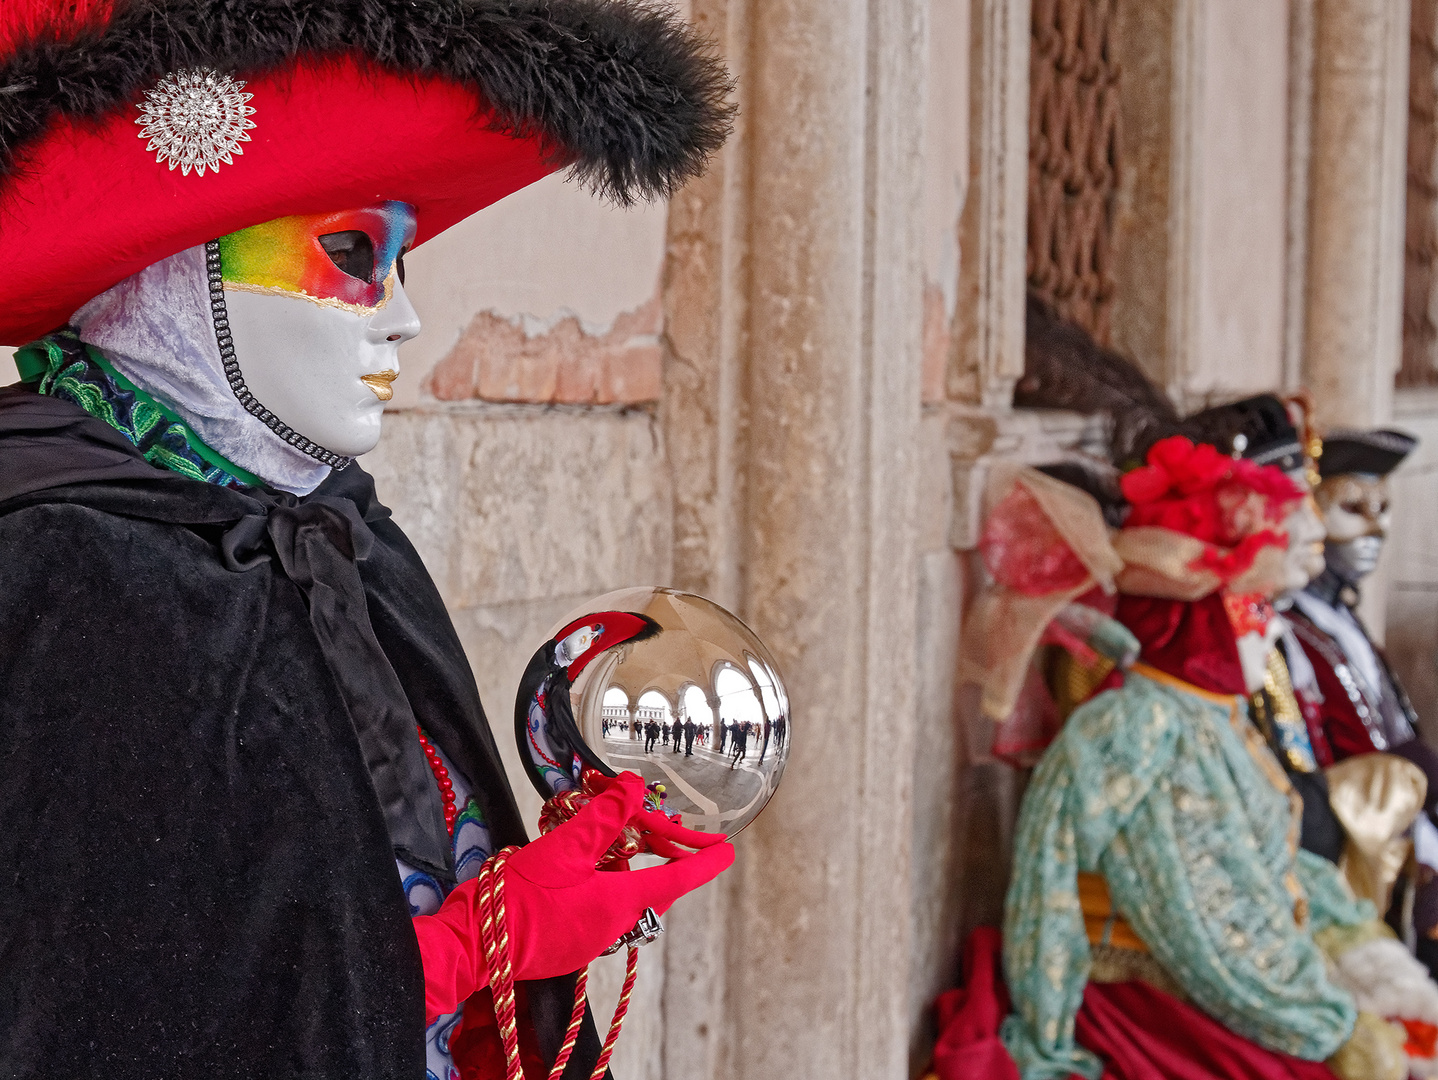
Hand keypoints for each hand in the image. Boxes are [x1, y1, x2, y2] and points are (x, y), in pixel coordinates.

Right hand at [414, 771, 733, 1020]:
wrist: (475, 944)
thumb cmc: (521, 896)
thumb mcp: (565, 847)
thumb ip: (604, 817)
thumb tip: (633, 788)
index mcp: (621, 902)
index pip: (677, 879)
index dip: (705, 863)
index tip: (728, 852)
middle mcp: (614, 926)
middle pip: (654, 889)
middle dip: (667, 862)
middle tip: (676, 839)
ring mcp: (592, 940)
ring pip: (625, 899)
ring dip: (630, 872)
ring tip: (623, 842)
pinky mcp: (570, 945)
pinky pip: (599, 910)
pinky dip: (603, 886)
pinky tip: (582, 868)